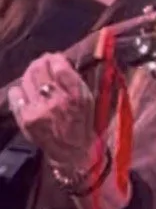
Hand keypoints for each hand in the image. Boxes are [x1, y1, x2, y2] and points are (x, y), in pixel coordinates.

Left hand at [7, 52, 100, 178]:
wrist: (70, 150)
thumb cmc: (81, 121)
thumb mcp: (87, 98)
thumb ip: (73, 79)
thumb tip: (58, 61)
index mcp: (75, 95)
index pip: (59, 67)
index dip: (55, 59)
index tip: (55, 58)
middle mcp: (55, 102)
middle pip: (40, 70)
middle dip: (41, 62)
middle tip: (43, 62)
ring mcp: (37, 111)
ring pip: (27, 79)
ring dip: (30, 73)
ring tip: (35, 74)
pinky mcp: (25, 119)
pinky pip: (15, 94)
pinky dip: (19, 89)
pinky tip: (25, 91)